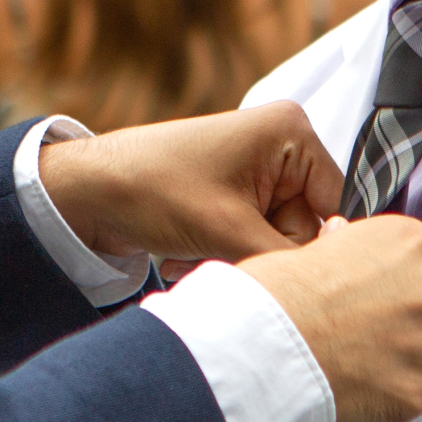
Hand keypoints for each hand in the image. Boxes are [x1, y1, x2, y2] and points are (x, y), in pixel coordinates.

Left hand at [36, 103, 344, 265]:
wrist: (84, 195)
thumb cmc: (150, 190)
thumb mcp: (229, 232)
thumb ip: (291, 261)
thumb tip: (332, 288)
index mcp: (291, 133)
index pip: (337, 207)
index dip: (309, 248)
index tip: (272, 263)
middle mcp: (279, 146)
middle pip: (304, 229)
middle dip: (259, 254)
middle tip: (218, 253)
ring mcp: (255, 172)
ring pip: (272, 244)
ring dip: (235, 260)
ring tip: (193, 252)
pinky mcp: (232, 196)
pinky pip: (248, 242)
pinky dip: (219, 255)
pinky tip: (184, 252)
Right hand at [240, 214, 421, 421]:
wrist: (269, 350)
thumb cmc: (280, 293)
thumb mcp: (309, 247)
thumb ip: (342, 247)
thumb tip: (340, 238)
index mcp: (408, 243)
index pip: (415, 253)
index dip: (386, 273)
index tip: (362, 287)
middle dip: (400, 318)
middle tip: (354, 329)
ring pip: (420, 355)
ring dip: (394, 359)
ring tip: (345, 363)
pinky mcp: (416, 393)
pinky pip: (406, 396)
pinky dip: (383, 397)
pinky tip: (348, 390)